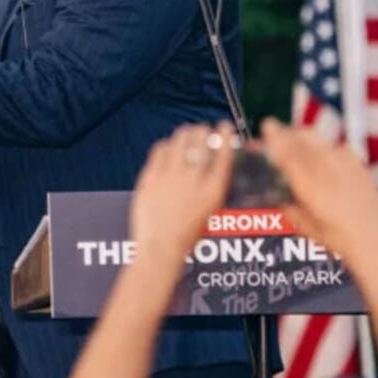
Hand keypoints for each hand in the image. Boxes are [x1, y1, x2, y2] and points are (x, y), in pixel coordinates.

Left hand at [129, 124, 234, 261]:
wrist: (160, 249)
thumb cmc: (186, 237)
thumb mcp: (209, 213)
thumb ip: (211, 188)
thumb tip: (212, 169)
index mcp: (212, 192)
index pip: (224, 155)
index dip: (226, 137)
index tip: (225, 128)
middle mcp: (193, 181)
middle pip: (202, 144)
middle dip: (204, 132)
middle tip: (204, 129)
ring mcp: (170, 178)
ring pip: (181, 143)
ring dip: (186, 134)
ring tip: (187, 132)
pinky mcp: (151, 178)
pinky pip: (160, 152)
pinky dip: (166, 145)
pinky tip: (168, 146)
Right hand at [259, 118, 377, 263]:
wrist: (374, 246)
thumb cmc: (339, 242)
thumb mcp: (306, 228)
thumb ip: (290, 208)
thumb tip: (277, 194)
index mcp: (313, 192)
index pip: (290, 158)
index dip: (277, 140)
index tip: (267, 128)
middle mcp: (331, 177)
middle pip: (306, 145)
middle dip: (288, 133)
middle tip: (276, 128)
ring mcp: (350, 172)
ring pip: (324, 144)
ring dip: (307, 136)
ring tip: (298, 133)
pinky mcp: (364, 172)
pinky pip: (345, 150)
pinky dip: (332, 146)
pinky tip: (328, 148)